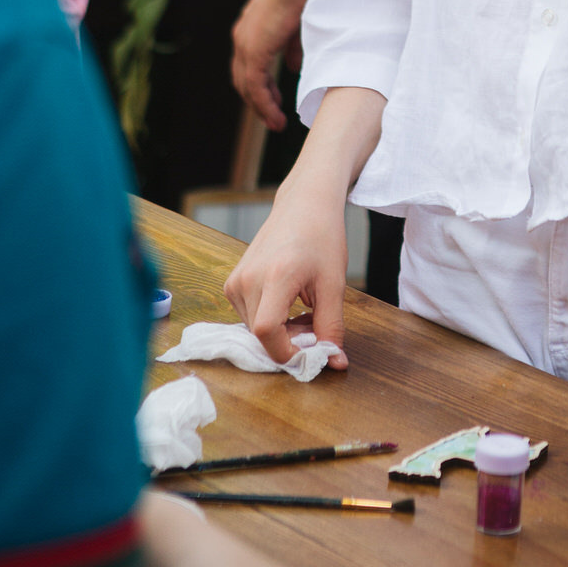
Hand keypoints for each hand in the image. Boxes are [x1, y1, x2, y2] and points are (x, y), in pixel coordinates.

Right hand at [224, 179, 349, 368]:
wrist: (304, 203)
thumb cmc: (323, 237)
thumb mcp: (334, 284)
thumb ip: (332, 326)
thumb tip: (335, 363)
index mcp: (275, 275)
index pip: (267, 332)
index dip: (288, 352)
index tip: (312, 353)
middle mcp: (248, 279)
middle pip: (261, 335)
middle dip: (290, 342)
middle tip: (317, 324)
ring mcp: (235, 281)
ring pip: (254, 329)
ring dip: (281, 332)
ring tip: (305, 310)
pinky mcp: (232, 283)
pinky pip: (249, 316)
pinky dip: (270, 320)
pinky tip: (289, 303)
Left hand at [231, 0, 304, 130]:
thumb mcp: (294, 29)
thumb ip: (290, 49)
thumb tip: (292, 68)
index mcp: (249, 34)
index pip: (247, 69)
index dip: (259, 88)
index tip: (273, 102)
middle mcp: (241, 41)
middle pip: (243, 82)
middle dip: (258, 102)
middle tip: (273, 116)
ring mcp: (245, 47)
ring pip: (247, 87)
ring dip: (261, 108)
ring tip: (276, 123)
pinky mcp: (254, 52)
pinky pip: (255, 86)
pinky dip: (264, 103)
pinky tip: (276, 115)